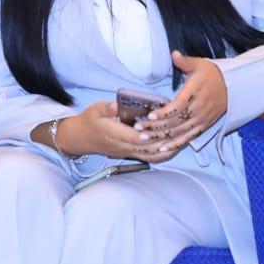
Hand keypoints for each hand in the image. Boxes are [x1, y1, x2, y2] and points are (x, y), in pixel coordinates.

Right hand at [52, 101, 180, 163]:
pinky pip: (150, 158)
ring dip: (167, 151)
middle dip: (163, 143)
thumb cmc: (90, 121)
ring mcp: (128, 153)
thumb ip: (106, 108)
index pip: (132, 138)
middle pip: (147, 149)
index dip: (145, 136)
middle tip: (180, 133)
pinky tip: (173, 147)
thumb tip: (115, 105)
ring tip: (182, 141)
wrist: (81, 138)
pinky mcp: (131, 155)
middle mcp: (123, 147)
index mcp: (114, 134)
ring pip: (151, 156)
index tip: (156, 131)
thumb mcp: (95, 110)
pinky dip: (163, 155)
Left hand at [134, 51, 228, 154]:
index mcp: (195, 93)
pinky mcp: (203, 126)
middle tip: (138, 129)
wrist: (233, 86)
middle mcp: (199, 109)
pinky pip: (188, 138)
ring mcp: (201, 120)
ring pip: (179, 132)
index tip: (149, 115)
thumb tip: (174, 54)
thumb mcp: (199, 64)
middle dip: (155, 127)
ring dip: (161, 137)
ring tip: (144, 138)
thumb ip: (185, 61)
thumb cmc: (212, 74)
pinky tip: (162, 148)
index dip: (164, 112)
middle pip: (175, 121)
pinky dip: (175, 144)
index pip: (178, 106)